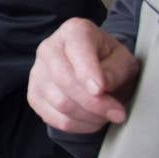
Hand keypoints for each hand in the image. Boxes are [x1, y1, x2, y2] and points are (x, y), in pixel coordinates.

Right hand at [27, 17, 139, 133]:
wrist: (95, 71)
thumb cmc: (111, 62)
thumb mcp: (124, 60)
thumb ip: (116, 70)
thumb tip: (100, 89)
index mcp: (74, 31)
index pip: (77, 51)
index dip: (87, 72)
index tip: (100, 90)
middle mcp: (48, 48)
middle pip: (64, 80)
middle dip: (94, 103)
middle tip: (118, 114)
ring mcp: (36, 72)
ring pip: (60, 102)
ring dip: (89, 116)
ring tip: (107, 115)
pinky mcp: (33, 95)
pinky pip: (54, 118)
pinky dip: (78, 126)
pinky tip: (91, 120)